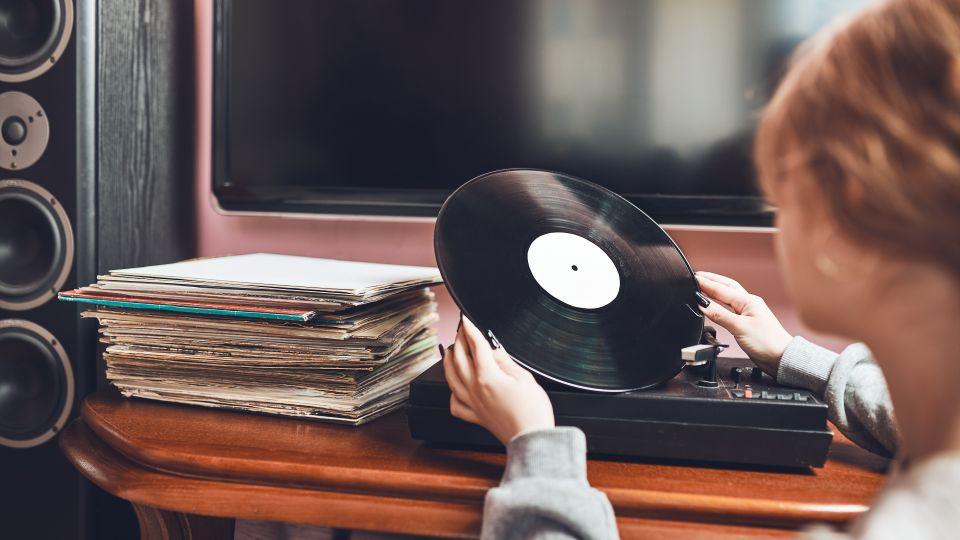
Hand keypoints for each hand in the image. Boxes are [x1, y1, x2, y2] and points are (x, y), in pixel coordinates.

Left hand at [442, 316, 554, 443]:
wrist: (531, 438)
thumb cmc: (532, 411)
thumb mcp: (524, 378)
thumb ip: (505, 362)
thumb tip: (494, 351)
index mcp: (487, 376)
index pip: (476, 346)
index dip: (471, 330)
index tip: (466, 320)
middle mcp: (475, 389)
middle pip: (460, 358)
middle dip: (459, 340)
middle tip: (460, 330)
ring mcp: (472, 403)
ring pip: (451, 379)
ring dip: (448, 362)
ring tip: (449, 351)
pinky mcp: (475, 417)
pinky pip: (455, 404)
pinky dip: (451, 393)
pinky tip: (454, 388)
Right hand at [695, 271, 792, 375]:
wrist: (781, 357)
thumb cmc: (767, 342)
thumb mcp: (740, 327)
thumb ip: (720, 315)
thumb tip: (702, 304)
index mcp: (748, 301)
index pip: (721, 290)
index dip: (705, 284)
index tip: (692, 278)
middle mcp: (748, 304)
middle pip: (726, 287)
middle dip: (711, 280)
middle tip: (696, 276)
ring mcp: (748, 312)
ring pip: (728, 296)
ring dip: (715, 289)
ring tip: (703, 285)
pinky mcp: (746, 322)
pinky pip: (729, 307)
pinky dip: (719, 302)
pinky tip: (715, 303)